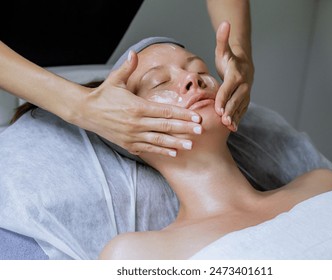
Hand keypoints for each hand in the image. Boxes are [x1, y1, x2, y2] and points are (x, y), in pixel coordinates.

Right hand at [80, 51, 201, 156]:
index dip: (183, 114)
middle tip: (201, 131)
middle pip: (166, 126)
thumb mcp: (115, 80)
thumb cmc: (103, 95)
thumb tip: (134, 52)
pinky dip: (161, 151)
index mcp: (137, 106)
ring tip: (191, 145)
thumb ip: (127, 68)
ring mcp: (132, 135)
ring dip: (176, 143)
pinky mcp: (128, 143)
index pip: (166, 110)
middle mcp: (136, 122)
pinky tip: (174, 153)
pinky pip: (148, 148)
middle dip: (185, 128)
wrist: (85, 112)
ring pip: (159, 140)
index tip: (196, 117)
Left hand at [214, 21, 253, 131]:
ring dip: (235, 117)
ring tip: (229, 127)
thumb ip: (222, 39)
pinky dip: (238, 119)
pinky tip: (232, 128)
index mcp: (236, 75)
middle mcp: (243, 85)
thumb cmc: (229, 59)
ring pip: (240, 107)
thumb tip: (225, 22)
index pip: (229, 88)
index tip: (217, 108)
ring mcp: (246, 94)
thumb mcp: (223, 49)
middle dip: (229, 110)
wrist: (244, 66)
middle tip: (223, 120)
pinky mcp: (245, 101)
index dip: (223, 98)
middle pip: (236, 99)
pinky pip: (242, 111)